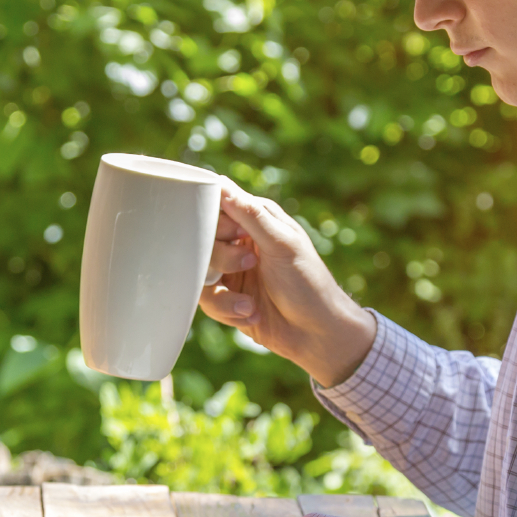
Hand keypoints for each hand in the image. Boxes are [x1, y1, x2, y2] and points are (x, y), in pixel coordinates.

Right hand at [198, 175, 376, 385]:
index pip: (215, 206)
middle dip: (221, 258)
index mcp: (255, 220)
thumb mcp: (282, 244)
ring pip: (199, 273)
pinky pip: (206, 301)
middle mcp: (239, 242)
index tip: (234, 234)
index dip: (215, 219)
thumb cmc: (308, 283)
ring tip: (250, 305)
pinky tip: (252, 314)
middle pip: (200, 239)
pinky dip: (228, 310)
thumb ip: (249, 214)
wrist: (318, 334)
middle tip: (249, 264)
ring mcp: (231, 272)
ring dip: (224, 293)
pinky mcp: (227, 299)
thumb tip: (218, 183)